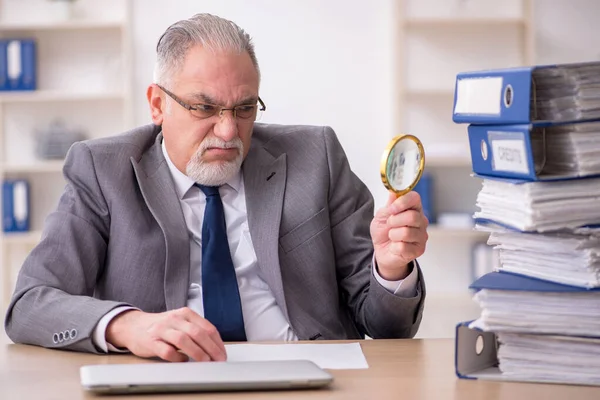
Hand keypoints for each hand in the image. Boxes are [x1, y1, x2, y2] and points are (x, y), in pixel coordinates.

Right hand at [106, 307, 226, 362]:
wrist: (133, 326)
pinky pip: (167, 351)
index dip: (217, 342)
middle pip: (197, 333)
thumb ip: (196, 330)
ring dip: (197, 353)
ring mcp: (162, 329)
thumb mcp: (180, 322)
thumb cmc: (162, 326)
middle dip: (211, 348)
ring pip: (183, 340)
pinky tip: (182, 361)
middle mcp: (174, 319)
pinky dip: (177, 357)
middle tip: (218, 360)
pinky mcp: (151, 341)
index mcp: (185, 313)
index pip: (207, 327)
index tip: (222, 354)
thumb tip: (215, 348)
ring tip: (205, 361)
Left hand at [370, 191, 428, 280]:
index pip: (415, 198)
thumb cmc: (383, 232)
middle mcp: (421, 221)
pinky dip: (394, 246)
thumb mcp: (381, 216)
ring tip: (392, 236)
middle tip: (389, 224)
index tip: (391, 209)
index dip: (402, 202)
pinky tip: (396, 246)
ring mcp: (422, 236)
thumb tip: (393, 193)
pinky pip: (403, 246)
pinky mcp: (419, 250)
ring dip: (393, 234)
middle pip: (412, 216)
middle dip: (394, 221)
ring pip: (407, 232)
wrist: (381, 251)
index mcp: (413, 208)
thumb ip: (389, 206)